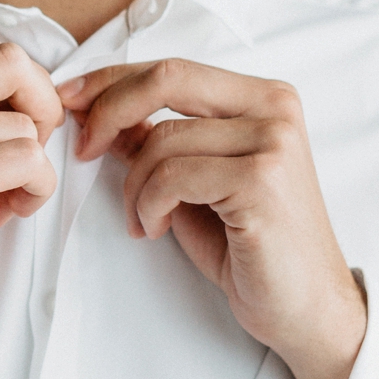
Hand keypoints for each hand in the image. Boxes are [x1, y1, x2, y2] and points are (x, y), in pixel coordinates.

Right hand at [0, 39, 63, 372]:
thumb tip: (24, 102)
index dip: (19, 89)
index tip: (11, 133)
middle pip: (11, 63)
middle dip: (42, 108)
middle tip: (26, 157)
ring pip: (25, 125)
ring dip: (33, 170)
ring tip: (0, 204)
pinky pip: (28, 161)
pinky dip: (34, 190)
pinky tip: (1, 215)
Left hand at [59, 59, 365, 378]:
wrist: (307, 309)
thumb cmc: (253, 249)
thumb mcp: (195, 184)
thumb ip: (160, 143)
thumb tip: (104, 115)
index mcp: (263, 98)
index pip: (173, 68)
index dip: (112, 81)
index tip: (71, 101)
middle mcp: (274, 108)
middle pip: (167, 79)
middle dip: (108, 110)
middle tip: (84, 149)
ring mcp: (273, 141)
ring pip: (162, 139)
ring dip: (133, 186)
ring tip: (144, 220)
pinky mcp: (262, 180)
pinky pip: (171, 176)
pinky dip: (148, 204)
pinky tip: (156, 229)